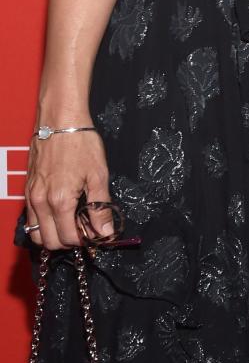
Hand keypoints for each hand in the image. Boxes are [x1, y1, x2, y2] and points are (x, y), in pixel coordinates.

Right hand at [25, 125, 113, 249]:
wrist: (60, 120)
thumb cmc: (80, 142)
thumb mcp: (98, 174)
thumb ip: (100, 206)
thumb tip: (106, 231)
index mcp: (60, 200)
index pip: (69, 238)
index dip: (86, 239)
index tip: (97, 232)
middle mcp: (41, 202)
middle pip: (50, 242)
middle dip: (69, 241)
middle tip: (85, 228)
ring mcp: (31, 196)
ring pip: (36, 233)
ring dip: (54, 234)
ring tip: (72, 222)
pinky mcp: (28, 189)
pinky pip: (31, 218)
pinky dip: (44, 223)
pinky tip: (60, 211)